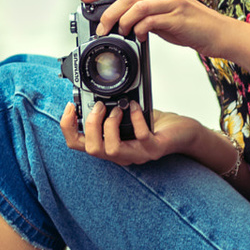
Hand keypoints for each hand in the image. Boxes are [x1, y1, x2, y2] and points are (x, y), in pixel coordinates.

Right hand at [61, 99, 202, 166]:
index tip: (70, 107)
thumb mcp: (125, 116)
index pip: (78, 144)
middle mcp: (120, 154)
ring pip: (111, 150)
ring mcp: (137, 154)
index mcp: (109, 145)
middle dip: (90, 124)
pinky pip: (141, 137)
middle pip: (91, 150)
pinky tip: (134, 106)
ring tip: (117, 109)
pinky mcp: (154, 149)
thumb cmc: (155, 125)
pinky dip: (135, 119)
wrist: (182, 133)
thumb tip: (93, 94)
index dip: (67, 127)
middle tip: (98, 107)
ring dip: (109, 126)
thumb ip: (109, 110)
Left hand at [81, 0, 240, 57]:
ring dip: (122, 21)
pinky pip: (151, 19)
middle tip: (101, 28)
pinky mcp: (178, 15)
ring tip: (119, 33)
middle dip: (108, 12)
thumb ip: (147, 17)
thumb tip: (124, 24)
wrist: (220, 34)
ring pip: (136, 5)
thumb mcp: (166, 18)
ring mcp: (172, 1)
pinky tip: (139, 37)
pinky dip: (140, 29)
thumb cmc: (193, 28)